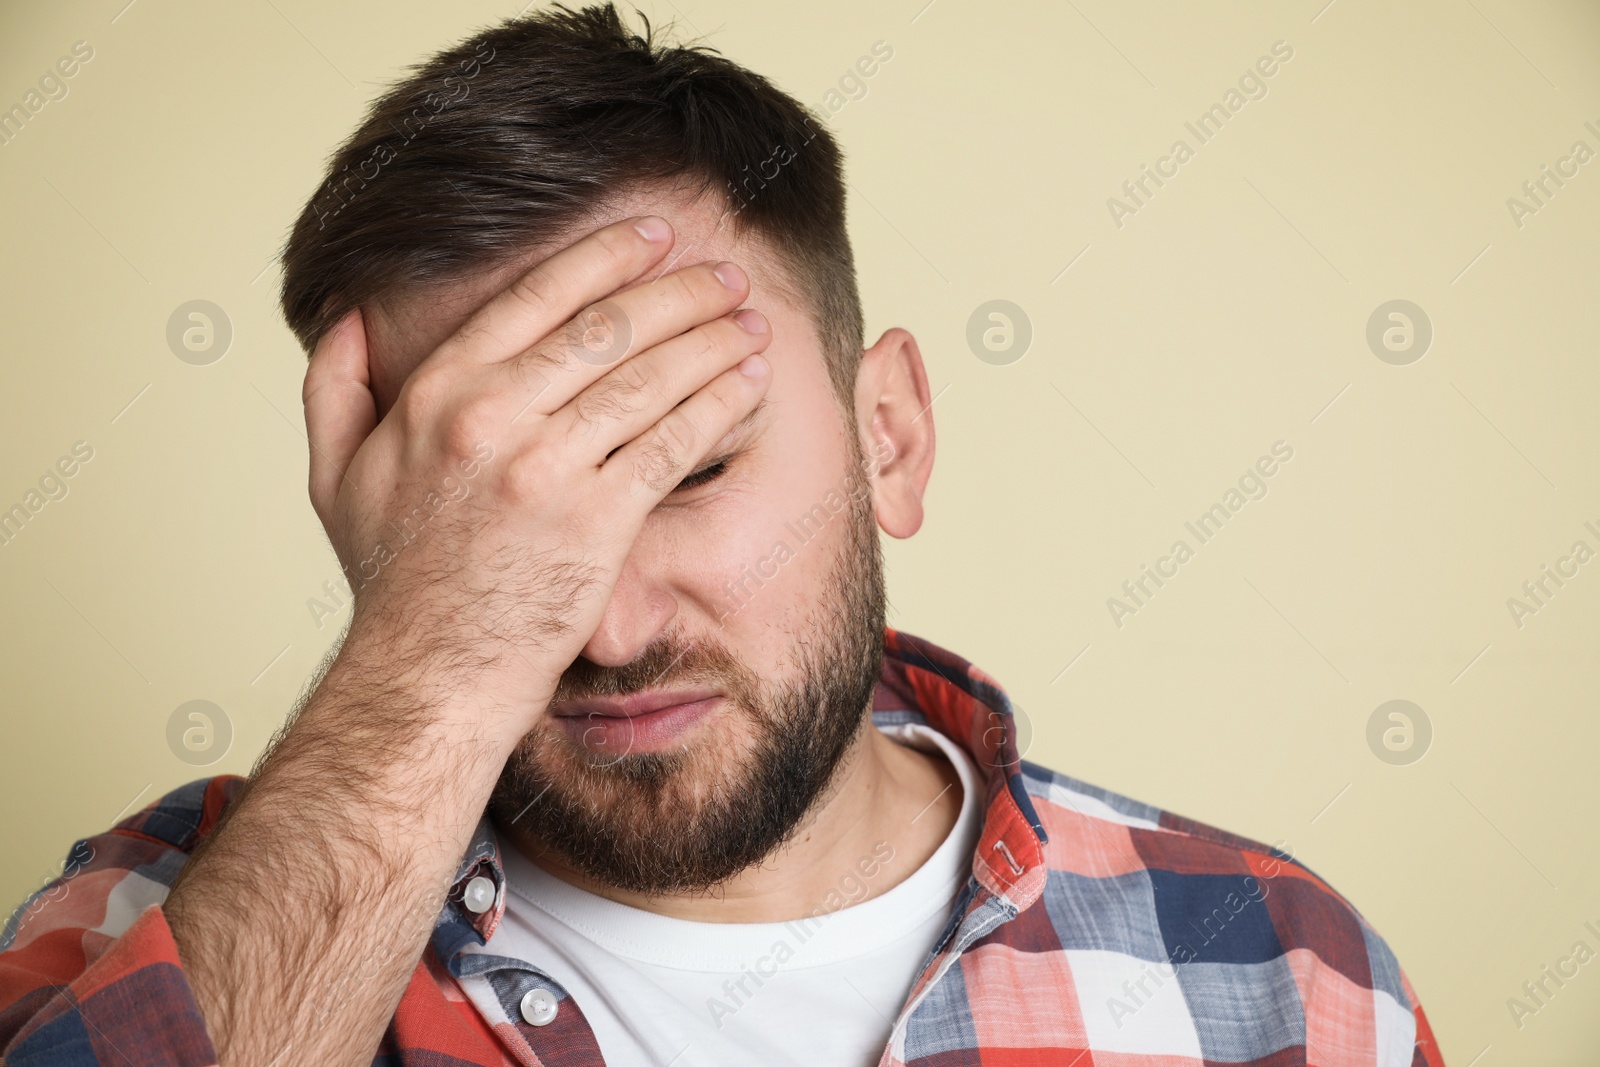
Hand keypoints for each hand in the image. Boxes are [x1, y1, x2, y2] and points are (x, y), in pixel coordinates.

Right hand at [300, 215, 771, 740]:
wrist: (429, 675)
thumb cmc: (393, 581)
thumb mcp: (335, 477)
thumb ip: (336, 388)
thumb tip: (350, 317)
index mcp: (436, 394)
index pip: (534, 298)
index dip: (603, 257)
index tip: (650, 236)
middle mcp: (491, 418)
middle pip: (606, 328)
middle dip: (679, 291)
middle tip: (726, 272)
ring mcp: (546, 468)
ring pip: (648, 377)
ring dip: (711, 339)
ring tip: (751, 322)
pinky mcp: (596, 520)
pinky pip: (670, 442)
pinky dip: (717, 404)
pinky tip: (749, 382)